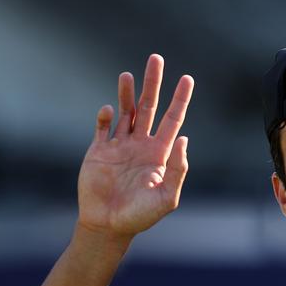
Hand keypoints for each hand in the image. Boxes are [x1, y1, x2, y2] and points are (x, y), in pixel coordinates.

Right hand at [77, 54, 193, 238]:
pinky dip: (105, 116)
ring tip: (127, 75)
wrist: (109, 226)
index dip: (180, 100)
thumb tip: (183, 139)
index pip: (173, 120)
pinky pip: (102, 127)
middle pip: (150, 107)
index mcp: (160, 154)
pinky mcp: (98, 151)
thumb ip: (178, 170)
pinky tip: (108, 110)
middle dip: (153, 84)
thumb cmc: (140, 216)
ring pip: (126, 111)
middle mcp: (141, 145)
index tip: (187, 78)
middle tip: (156, 59)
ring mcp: (120, 146)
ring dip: (126, 93)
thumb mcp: (167, 197)